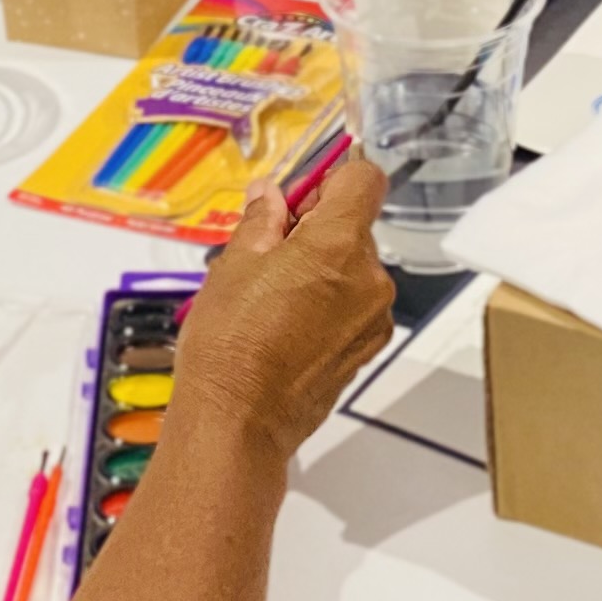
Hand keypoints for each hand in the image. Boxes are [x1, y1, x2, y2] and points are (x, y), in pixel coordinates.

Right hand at [168, 155, 393, 463]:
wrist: (238, 423)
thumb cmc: (229, 345)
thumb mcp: (233, 265)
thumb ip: (261, 221)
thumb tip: (270, 196)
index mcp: (338, 245)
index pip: (364, 178)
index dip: (332, 177)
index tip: (300, 194)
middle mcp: (369, 278)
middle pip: (356, 227)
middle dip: (316, 228)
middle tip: (267, 249)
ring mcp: (372, 318)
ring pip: (353, 268)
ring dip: (321, 268)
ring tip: (270, 295)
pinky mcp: (365, 350)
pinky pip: (353, 306)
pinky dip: (328, 303)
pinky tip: (285, 324)